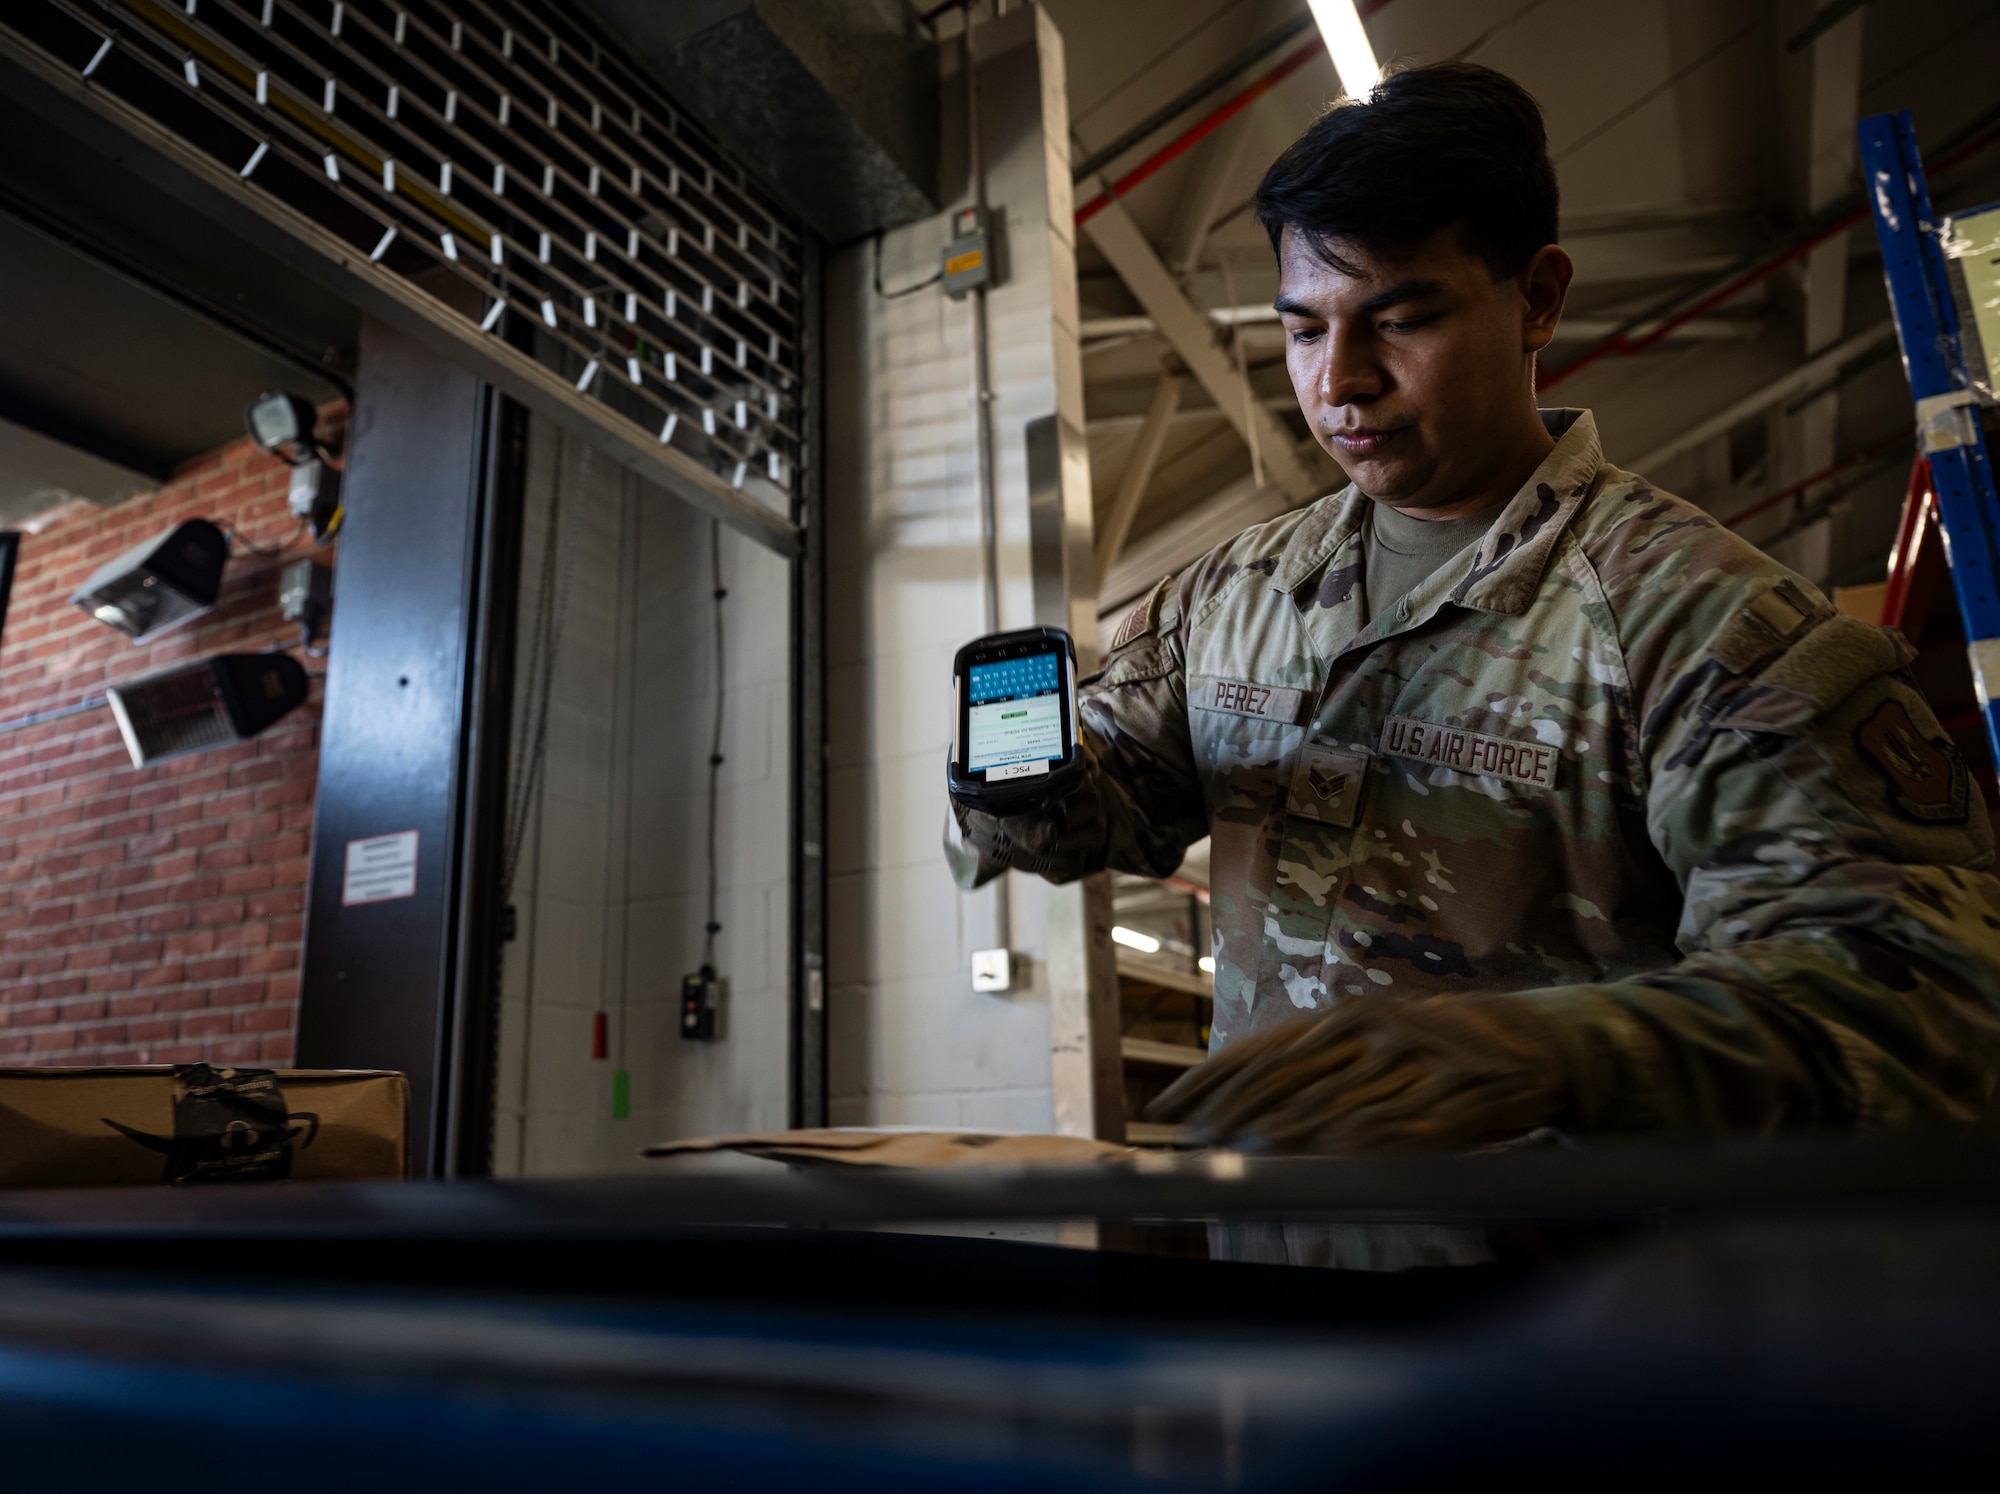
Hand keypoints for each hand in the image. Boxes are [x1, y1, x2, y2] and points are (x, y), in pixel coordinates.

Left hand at [1145, 992, 1570, 1151]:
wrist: (1532, 1043)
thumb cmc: (1433, 1054)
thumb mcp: (1372, 1047)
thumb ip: (1316, 1072)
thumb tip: (1248, 1115)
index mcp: (1341, 1019)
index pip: (1258, 1049)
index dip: (1208, 1079)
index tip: (1165, 1108)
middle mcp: (1369, 1029)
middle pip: (1283, 1075)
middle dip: (1231, 1112)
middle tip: (1190, 1143)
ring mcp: (1412, 1056)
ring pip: (1335, 1102)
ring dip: (1283, 1132)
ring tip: (1239, 1154)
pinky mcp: (1455, 1088)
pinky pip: (1400, 1122)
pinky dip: (1361, 1140)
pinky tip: (1326, 1156)